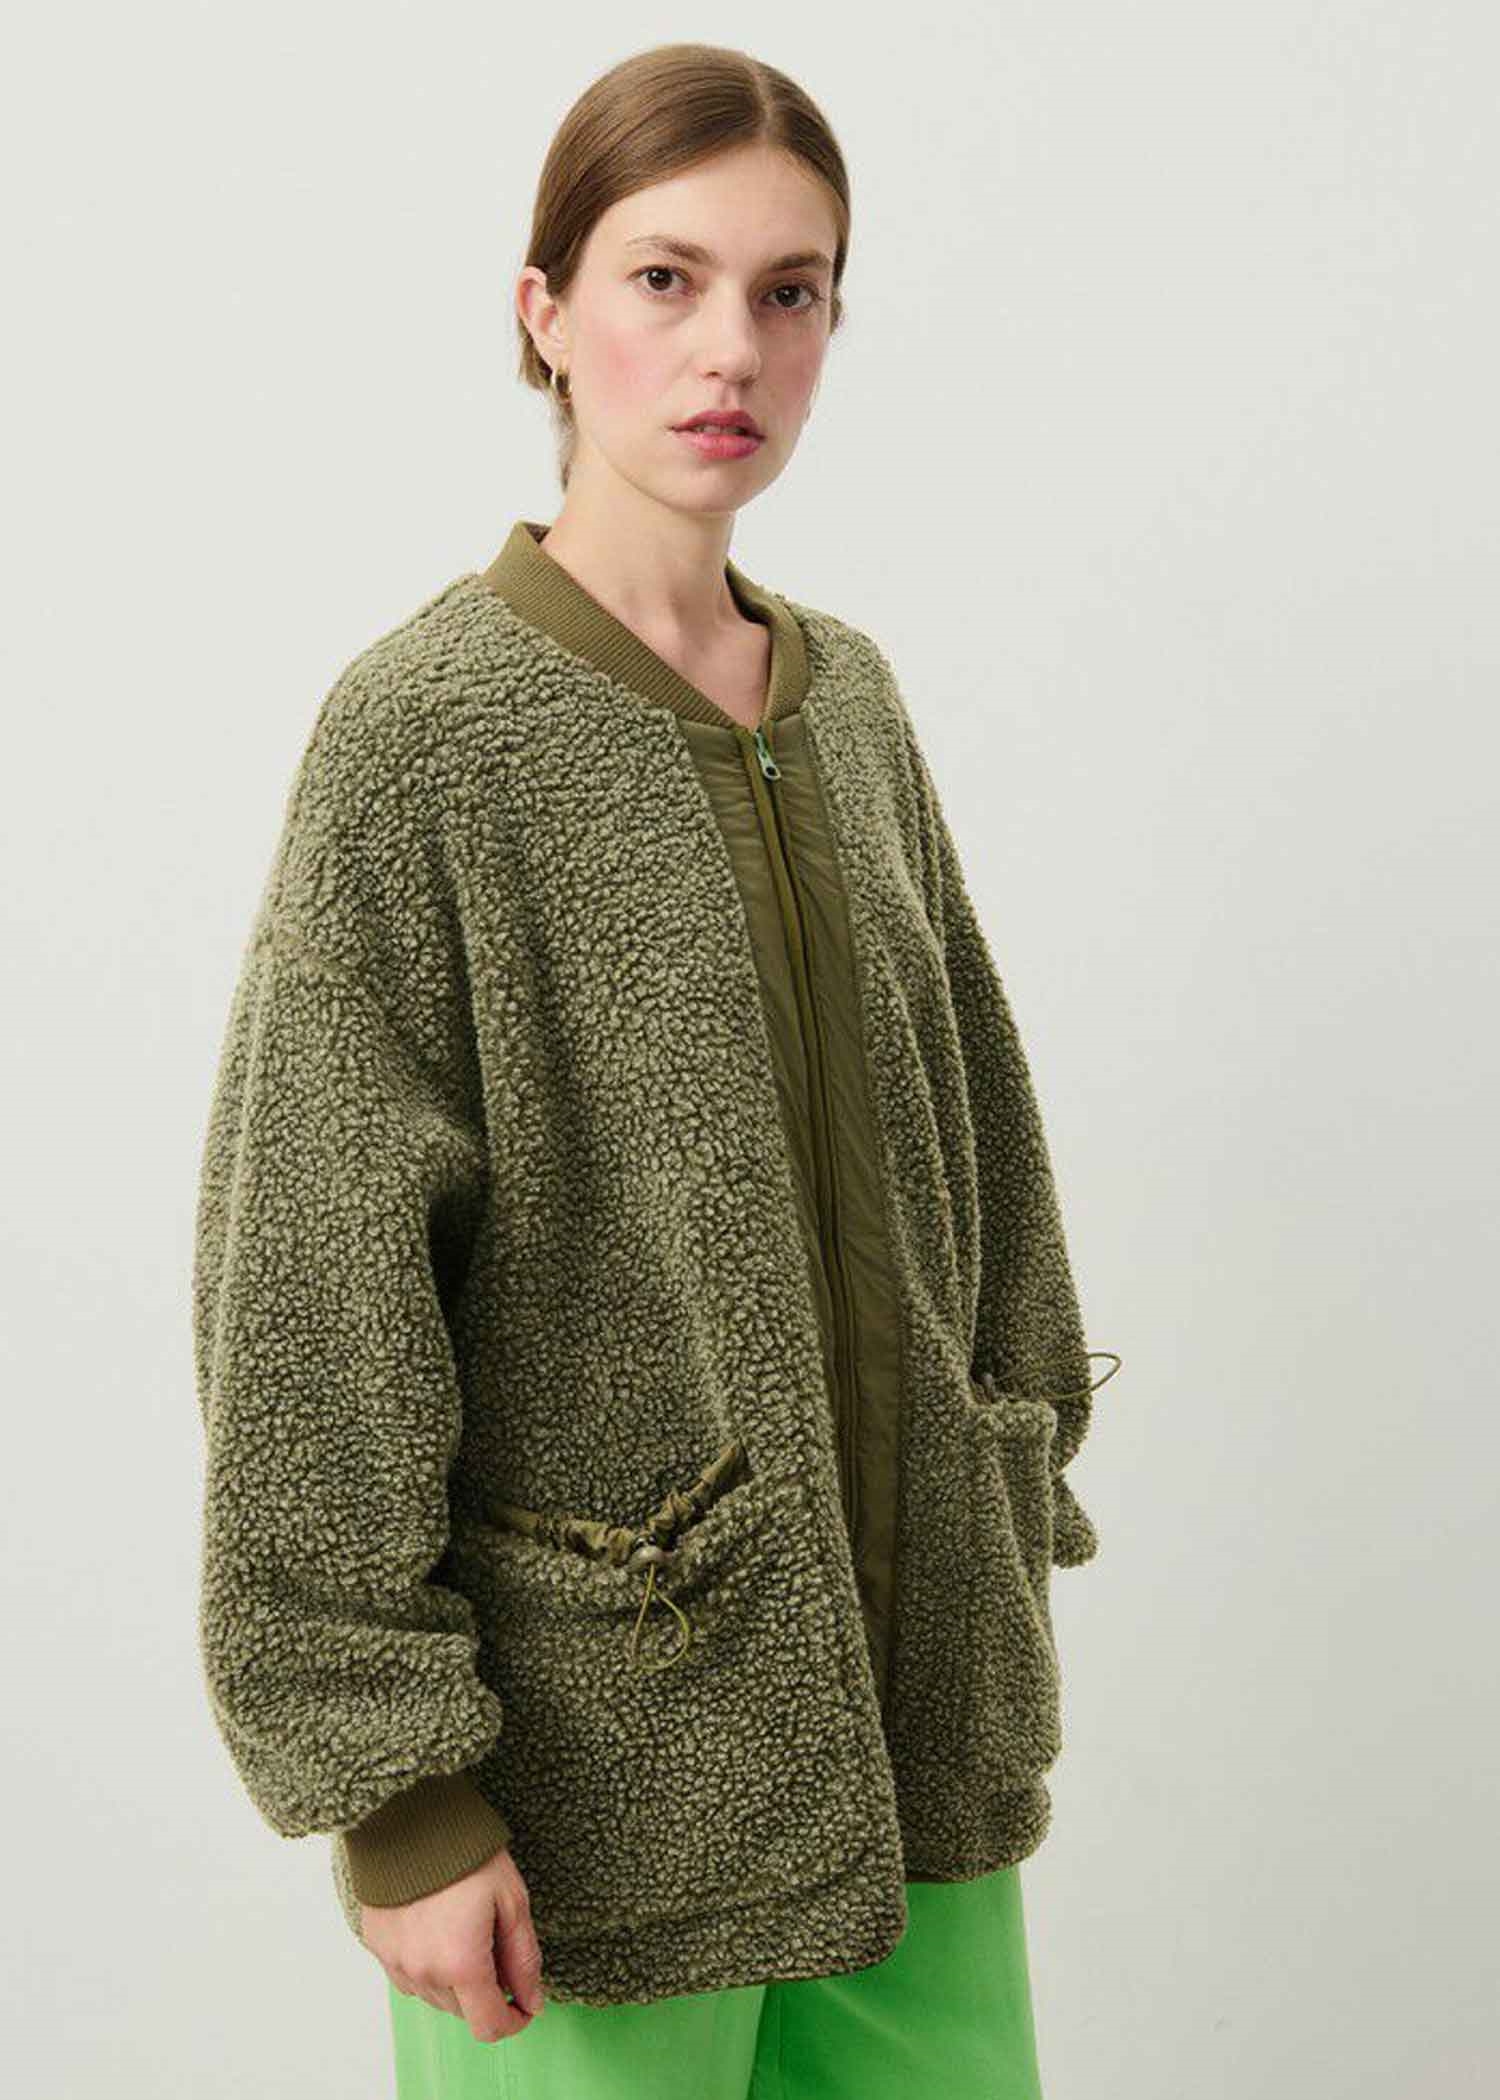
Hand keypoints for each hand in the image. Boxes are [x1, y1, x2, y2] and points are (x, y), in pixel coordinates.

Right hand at [362, 1846, 545, 2043]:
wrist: (410, 1817)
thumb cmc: (465, 1852)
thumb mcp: (512, 1900)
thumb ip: (524, 1958)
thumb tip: (532, 2000)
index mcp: (462, 1964)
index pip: (489, 2026)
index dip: (513, 2022)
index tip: (524, 2005)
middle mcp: (424, 1973)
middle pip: (463, 2011)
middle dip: (486, 1992)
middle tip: (496, 1945)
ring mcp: (395, 1962)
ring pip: (435, 1996)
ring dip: (455, 1980)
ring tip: (464, 1929)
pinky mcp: (376, 1946)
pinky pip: (408, 1975)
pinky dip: (427, 1965)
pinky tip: (437, 1928)